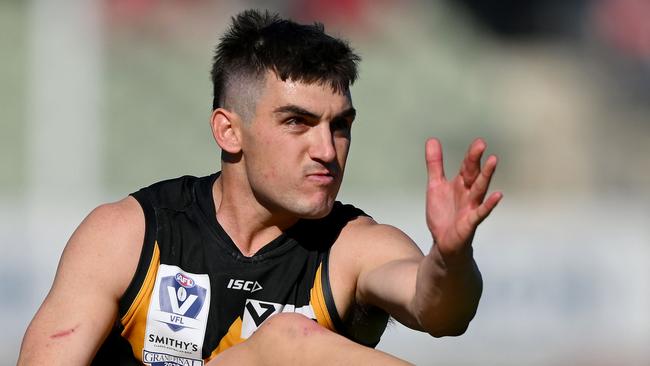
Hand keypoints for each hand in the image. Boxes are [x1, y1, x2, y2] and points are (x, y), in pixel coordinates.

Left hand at [425, 138, 501, 260]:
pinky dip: (488, 205)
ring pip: (479, 189)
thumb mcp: (435, 185)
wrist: (442, 242)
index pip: (467, 167)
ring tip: (493, 160)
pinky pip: (480, 213)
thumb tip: (432, 140)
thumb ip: (435, 164)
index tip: (479, 142)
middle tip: (481, 143)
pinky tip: (498, 195)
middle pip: (473, 174)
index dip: (471, 155)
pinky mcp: (469, 223)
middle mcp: (468, 194)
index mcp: (460, 184)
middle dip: (476, 160)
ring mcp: (470, 208)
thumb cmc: (443, 214)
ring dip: (486, 175)